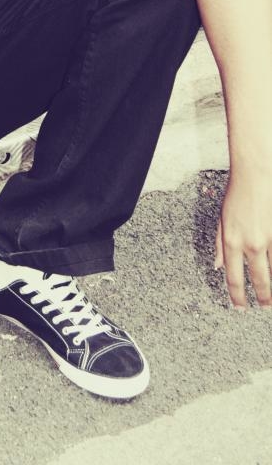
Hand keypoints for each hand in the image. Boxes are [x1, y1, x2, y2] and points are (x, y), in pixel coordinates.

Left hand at [214, 171, 271, 307]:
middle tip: (265, 309)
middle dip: (264, 298)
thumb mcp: (221, 219)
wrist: (257, 174)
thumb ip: (218, 245)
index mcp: (232, 241)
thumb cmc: (237, 194)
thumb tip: (216, 266)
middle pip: (259, 280)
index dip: (237, 297)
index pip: (234, 277)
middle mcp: (251, 244)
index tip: (240, 308)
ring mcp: (270, 239)